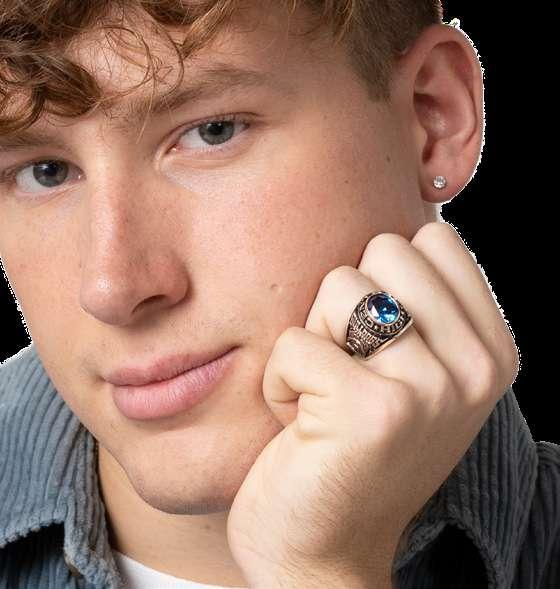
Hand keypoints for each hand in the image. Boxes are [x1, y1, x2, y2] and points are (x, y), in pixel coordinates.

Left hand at [226, 222, 518, 588]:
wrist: (325, 550)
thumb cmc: (355, 447)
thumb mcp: (412, 372)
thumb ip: (419, 301)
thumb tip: (397, 225)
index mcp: (490, 348)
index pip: (431, 238)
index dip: (384, 278)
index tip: (379, 340)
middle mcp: (473, 366)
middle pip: (381, 250)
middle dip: (346, 305)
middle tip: (347, 368)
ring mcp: (429, 388)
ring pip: (337, 286)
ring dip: (313, 340)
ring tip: (324, 397)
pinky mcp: (370, 410)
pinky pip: (294, 343)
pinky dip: (280, 381)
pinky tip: (300, 424)